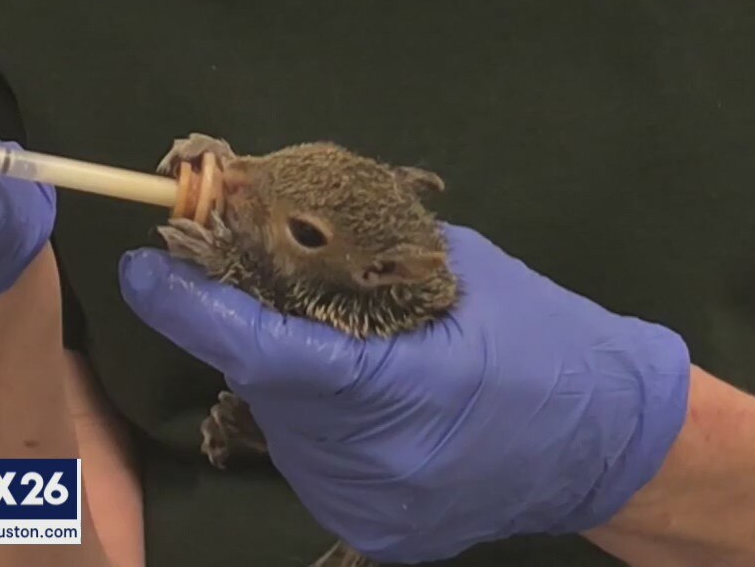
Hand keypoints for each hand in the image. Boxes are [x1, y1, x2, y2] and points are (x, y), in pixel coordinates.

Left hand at [119, 223, 690, 562]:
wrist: (608, 441)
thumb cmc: (548, 337)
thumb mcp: (467, 269)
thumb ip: (372, 247)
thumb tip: (287, 221)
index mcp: (408, 385)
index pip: (268, 350)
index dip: (195, 308)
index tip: (146, 268)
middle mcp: (379, 464)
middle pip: (267, 388)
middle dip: (245, 332)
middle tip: (245, 284)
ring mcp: (376, 508)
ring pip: (284, 430)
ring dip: (282, 379)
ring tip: (323, 340)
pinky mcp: (379, 532)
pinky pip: (315, 463)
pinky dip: (315, 422)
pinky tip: (351, 395)